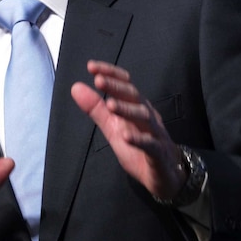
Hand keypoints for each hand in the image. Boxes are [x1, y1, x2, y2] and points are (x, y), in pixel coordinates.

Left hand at [71, 60, 183, 199]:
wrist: (164, 174)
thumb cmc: (138, 147)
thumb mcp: (113, 128)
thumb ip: (96, 109)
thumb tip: (76, 87)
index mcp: (136, 107)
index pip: (125, 84)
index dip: (110, 74)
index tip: (91, 66)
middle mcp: (147, 116)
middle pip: (134, 96)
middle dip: (116, 87)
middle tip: (99, 80)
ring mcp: (155, 134)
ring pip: (144, 117)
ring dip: (127, 109)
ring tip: (110, 105)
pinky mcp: (158, 154)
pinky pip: (150, 145)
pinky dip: (139, 140)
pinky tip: (126, 137)